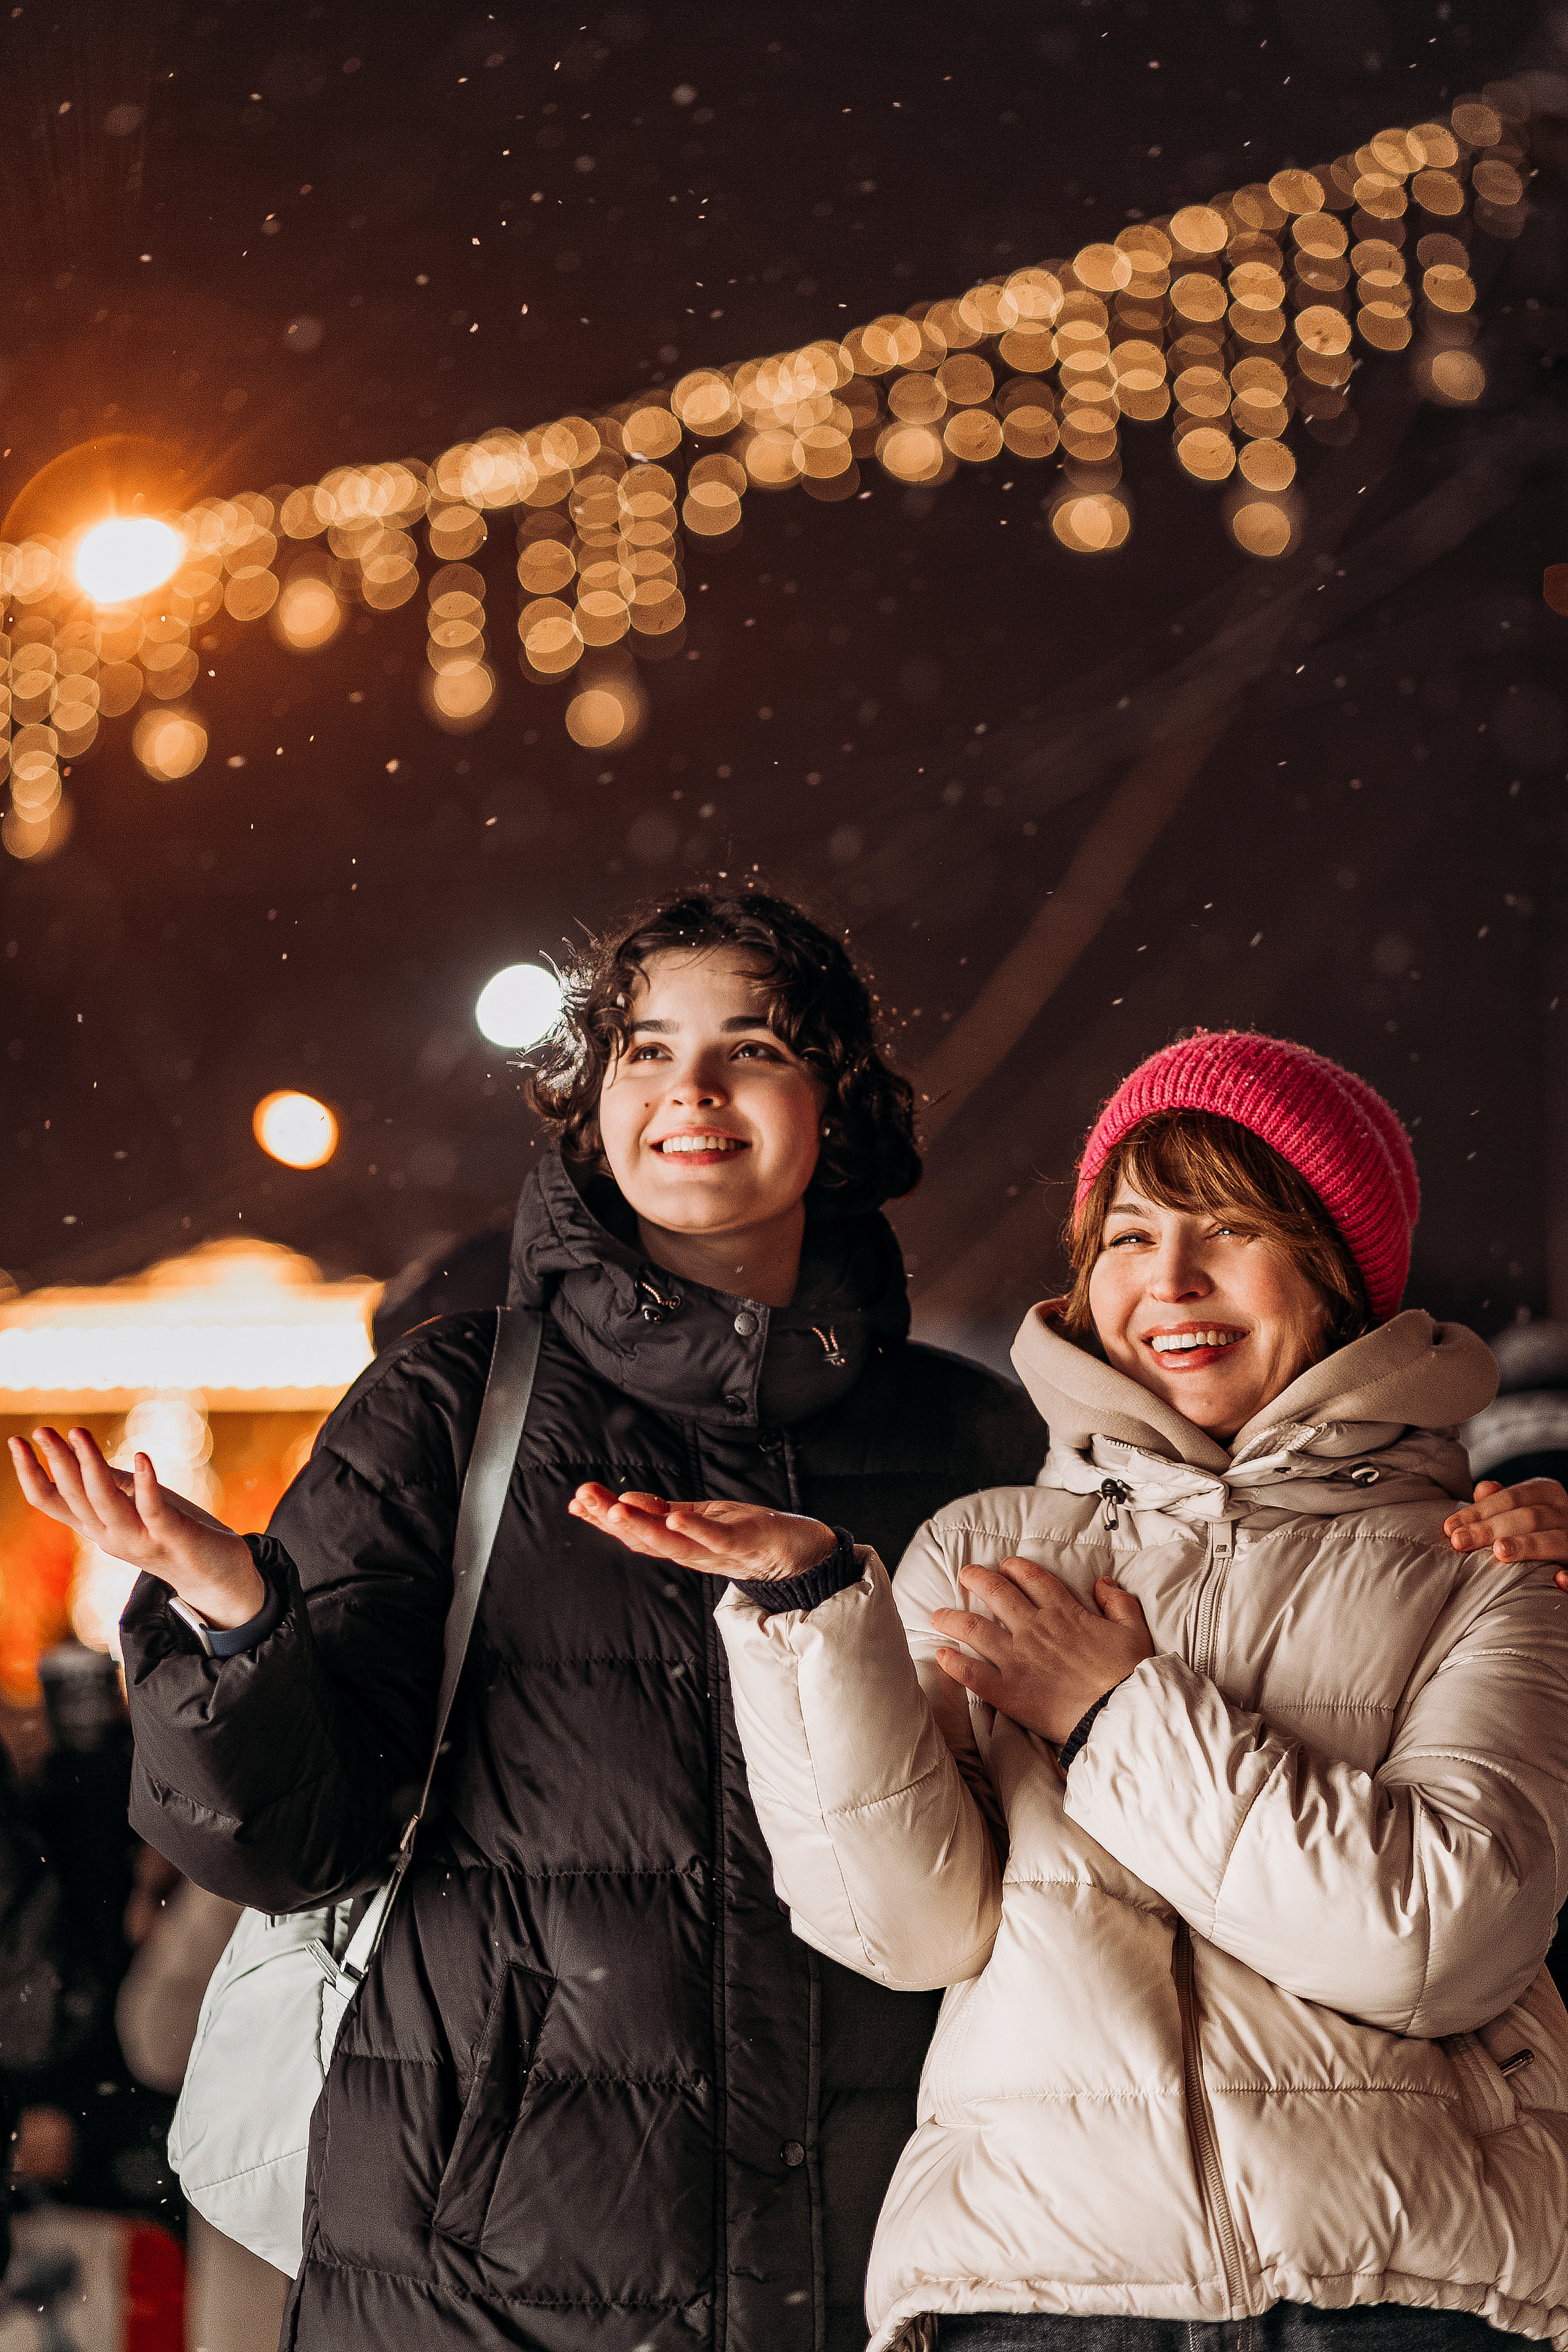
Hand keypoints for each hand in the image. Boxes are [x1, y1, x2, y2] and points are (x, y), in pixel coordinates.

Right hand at [9, 1427, 264, 1628]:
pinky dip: (146, 1484)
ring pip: (106, 1503)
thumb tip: (77, 1451)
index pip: (53, 1502)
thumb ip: (109, 1483)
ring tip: (77, 1433)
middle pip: (76, 1498)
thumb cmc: (172, 1532)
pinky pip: (153, 1510)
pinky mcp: (173, 1538)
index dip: (31, 1474)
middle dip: (58, 1462)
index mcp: (97, 1527)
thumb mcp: (133, 1504)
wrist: (217, 1577)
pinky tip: (142, 1457)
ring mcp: (140, 1540)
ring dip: (91, 1467)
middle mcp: (110, 1537)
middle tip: (42, 1430)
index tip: (16, 1441)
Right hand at [570, 1483, 835, 1581]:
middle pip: (646, 1539)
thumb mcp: (700, 1518)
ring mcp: (718, 1552)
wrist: (802, 1554)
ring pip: (673, 1543)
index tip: (575, 1501)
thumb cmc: (749, 1534)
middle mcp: (693, 1552)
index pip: (635, 1532)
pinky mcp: (746, 1546)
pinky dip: (695, 1531)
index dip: (603, 1518)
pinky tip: (674, 1518)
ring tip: (615, 1510)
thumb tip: (623, 1499)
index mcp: (680, 1543)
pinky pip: (716, 1541)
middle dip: (612, 1520)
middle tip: (583, 1500)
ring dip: (643, 1527)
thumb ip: (663, 1513)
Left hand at [931, 1556, 1153, 1743]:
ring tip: (937, 1614)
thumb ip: (1118, 1602)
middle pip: (996, 1593)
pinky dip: (954, 1663)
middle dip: (976, 1579)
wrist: (1120, 1714)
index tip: (1005, 1566)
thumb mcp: (1133, 1630)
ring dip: (952, 1618)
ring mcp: (1017, 1659)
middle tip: (964, 1575)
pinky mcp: (1008, 1691)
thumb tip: (1103, 1582)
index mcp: (1064, 1613)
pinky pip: (972, 1673)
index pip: (1033, 1579)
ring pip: (974, 1628)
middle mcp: (1034, 1629)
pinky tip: (941, 1655)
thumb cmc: (1129, 1675)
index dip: (1016, 1569)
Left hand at [1443, 1477, 1567, 1588]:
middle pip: (1528, 1517)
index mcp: (1548, 1494)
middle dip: (1491, 1529)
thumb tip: (1482, 1488)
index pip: (1511, 1498)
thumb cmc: (1538, 1527)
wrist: (1566, 1544)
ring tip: (1500, 1552)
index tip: (1450, 1528)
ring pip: (1555, 1540)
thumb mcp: (1523, 1507)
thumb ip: (1502, 1500)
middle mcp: (1566, 1514)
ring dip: (1528, 1545)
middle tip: (1460, 1542)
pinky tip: (1558, 1580)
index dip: (1479, 1511)